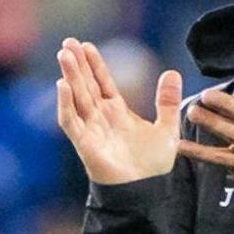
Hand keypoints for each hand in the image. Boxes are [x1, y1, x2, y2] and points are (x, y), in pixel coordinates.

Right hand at [55, 38, 180, 184]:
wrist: (146, 192)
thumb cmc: (152, 165)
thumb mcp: (167, 129)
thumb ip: (167, 102)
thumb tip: (172, 72)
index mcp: (117, 112)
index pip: (102, 82)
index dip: (94, 64)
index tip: (86, 45)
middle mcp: (101, 118)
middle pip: (86, 85)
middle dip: (76, 64)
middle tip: (68, 41)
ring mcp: (91, 129)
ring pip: (76, 97)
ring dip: (69, 76)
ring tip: (63, 54)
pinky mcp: (85, 144)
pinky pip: (71, 121)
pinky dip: (65, 104)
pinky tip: (62, 85)